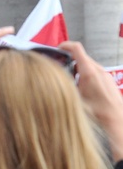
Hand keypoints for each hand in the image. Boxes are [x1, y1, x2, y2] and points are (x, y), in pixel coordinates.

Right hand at [59, 41, 122, 161]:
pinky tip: (81, 90)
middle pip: (81, 57)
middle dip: (69, 60)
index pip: (76, 49)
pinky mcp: (108, 81)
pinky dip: (85, 76)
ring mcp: (105, 75)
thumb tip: (51, 83)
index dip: (65, 46)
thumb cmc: (98, 114)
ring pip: (88, 65)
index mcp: (89, 72)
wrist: (116, 122)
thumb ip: (64, 88)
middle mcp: (98, 71)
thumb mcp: (74, 100)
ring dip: (77, 69)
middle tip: (60, 68)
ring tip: (70, 82)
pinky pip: (95, 73)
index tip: (58, 49)